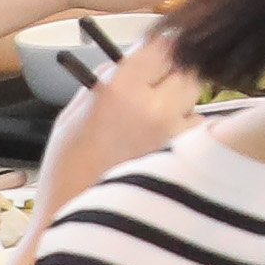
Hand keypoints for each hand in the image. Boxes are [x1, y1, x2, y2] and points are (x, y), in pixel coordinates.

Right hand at [38, 22, 197, 214]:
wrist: (70, 219)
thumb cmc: (66, 169)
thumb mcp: (73, 114)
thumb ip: (106, 80)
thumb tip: (132, 58)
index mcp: (120, 90)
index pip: (163, 45)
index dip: (164, 46)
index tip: (163, 50)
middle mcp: (153, 108)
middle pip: (187, 71)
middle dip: (176, 77)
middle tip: (159, 92)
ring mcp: (174, 136)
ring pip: (197, 103)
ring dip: (183, 109)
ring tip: (153, 131)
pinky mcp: (186, 162)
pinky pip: (198, 135)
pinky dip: (187, 138)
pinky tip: (161, 152)